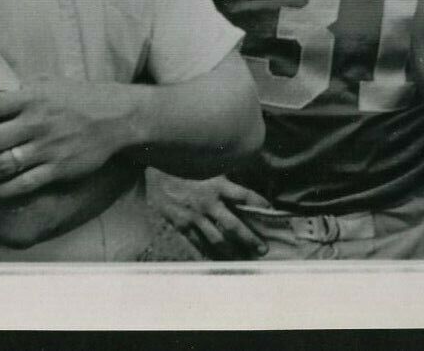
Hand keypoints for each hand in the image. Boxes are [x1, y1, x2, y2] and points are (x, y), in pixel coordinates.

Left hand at [0, 80, 137, 201]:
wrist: (118, 116)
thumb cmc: (79, 98)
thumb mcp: (50, 83)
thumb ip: (21, 89)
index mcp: (30, 97)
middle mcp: (36, 121)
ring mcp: (48, 146)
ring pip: (1, 166)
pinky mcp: (60, 167)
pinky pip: (24, 183)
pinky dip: (1, 192)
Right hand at [148, 172, 270, 259]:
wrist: (153, 169)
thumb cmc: (181, 163)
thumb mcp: (205, 164)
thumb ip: (222, 176)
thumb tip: (238, 183)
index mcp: (217, 184)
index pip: (245, 195)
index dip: (259, 203)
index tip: (270, 210)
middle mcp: (208, 203)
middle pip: (234, 226)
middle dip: (250, 239)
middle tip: (263, 250)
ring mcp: (194, 217)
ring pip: (217, 240)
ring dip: (232, 252)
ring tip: (244, 260)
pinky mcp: (181, 225)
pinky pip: (197, 244)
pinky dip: (208, 254)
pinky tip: (216, 261)